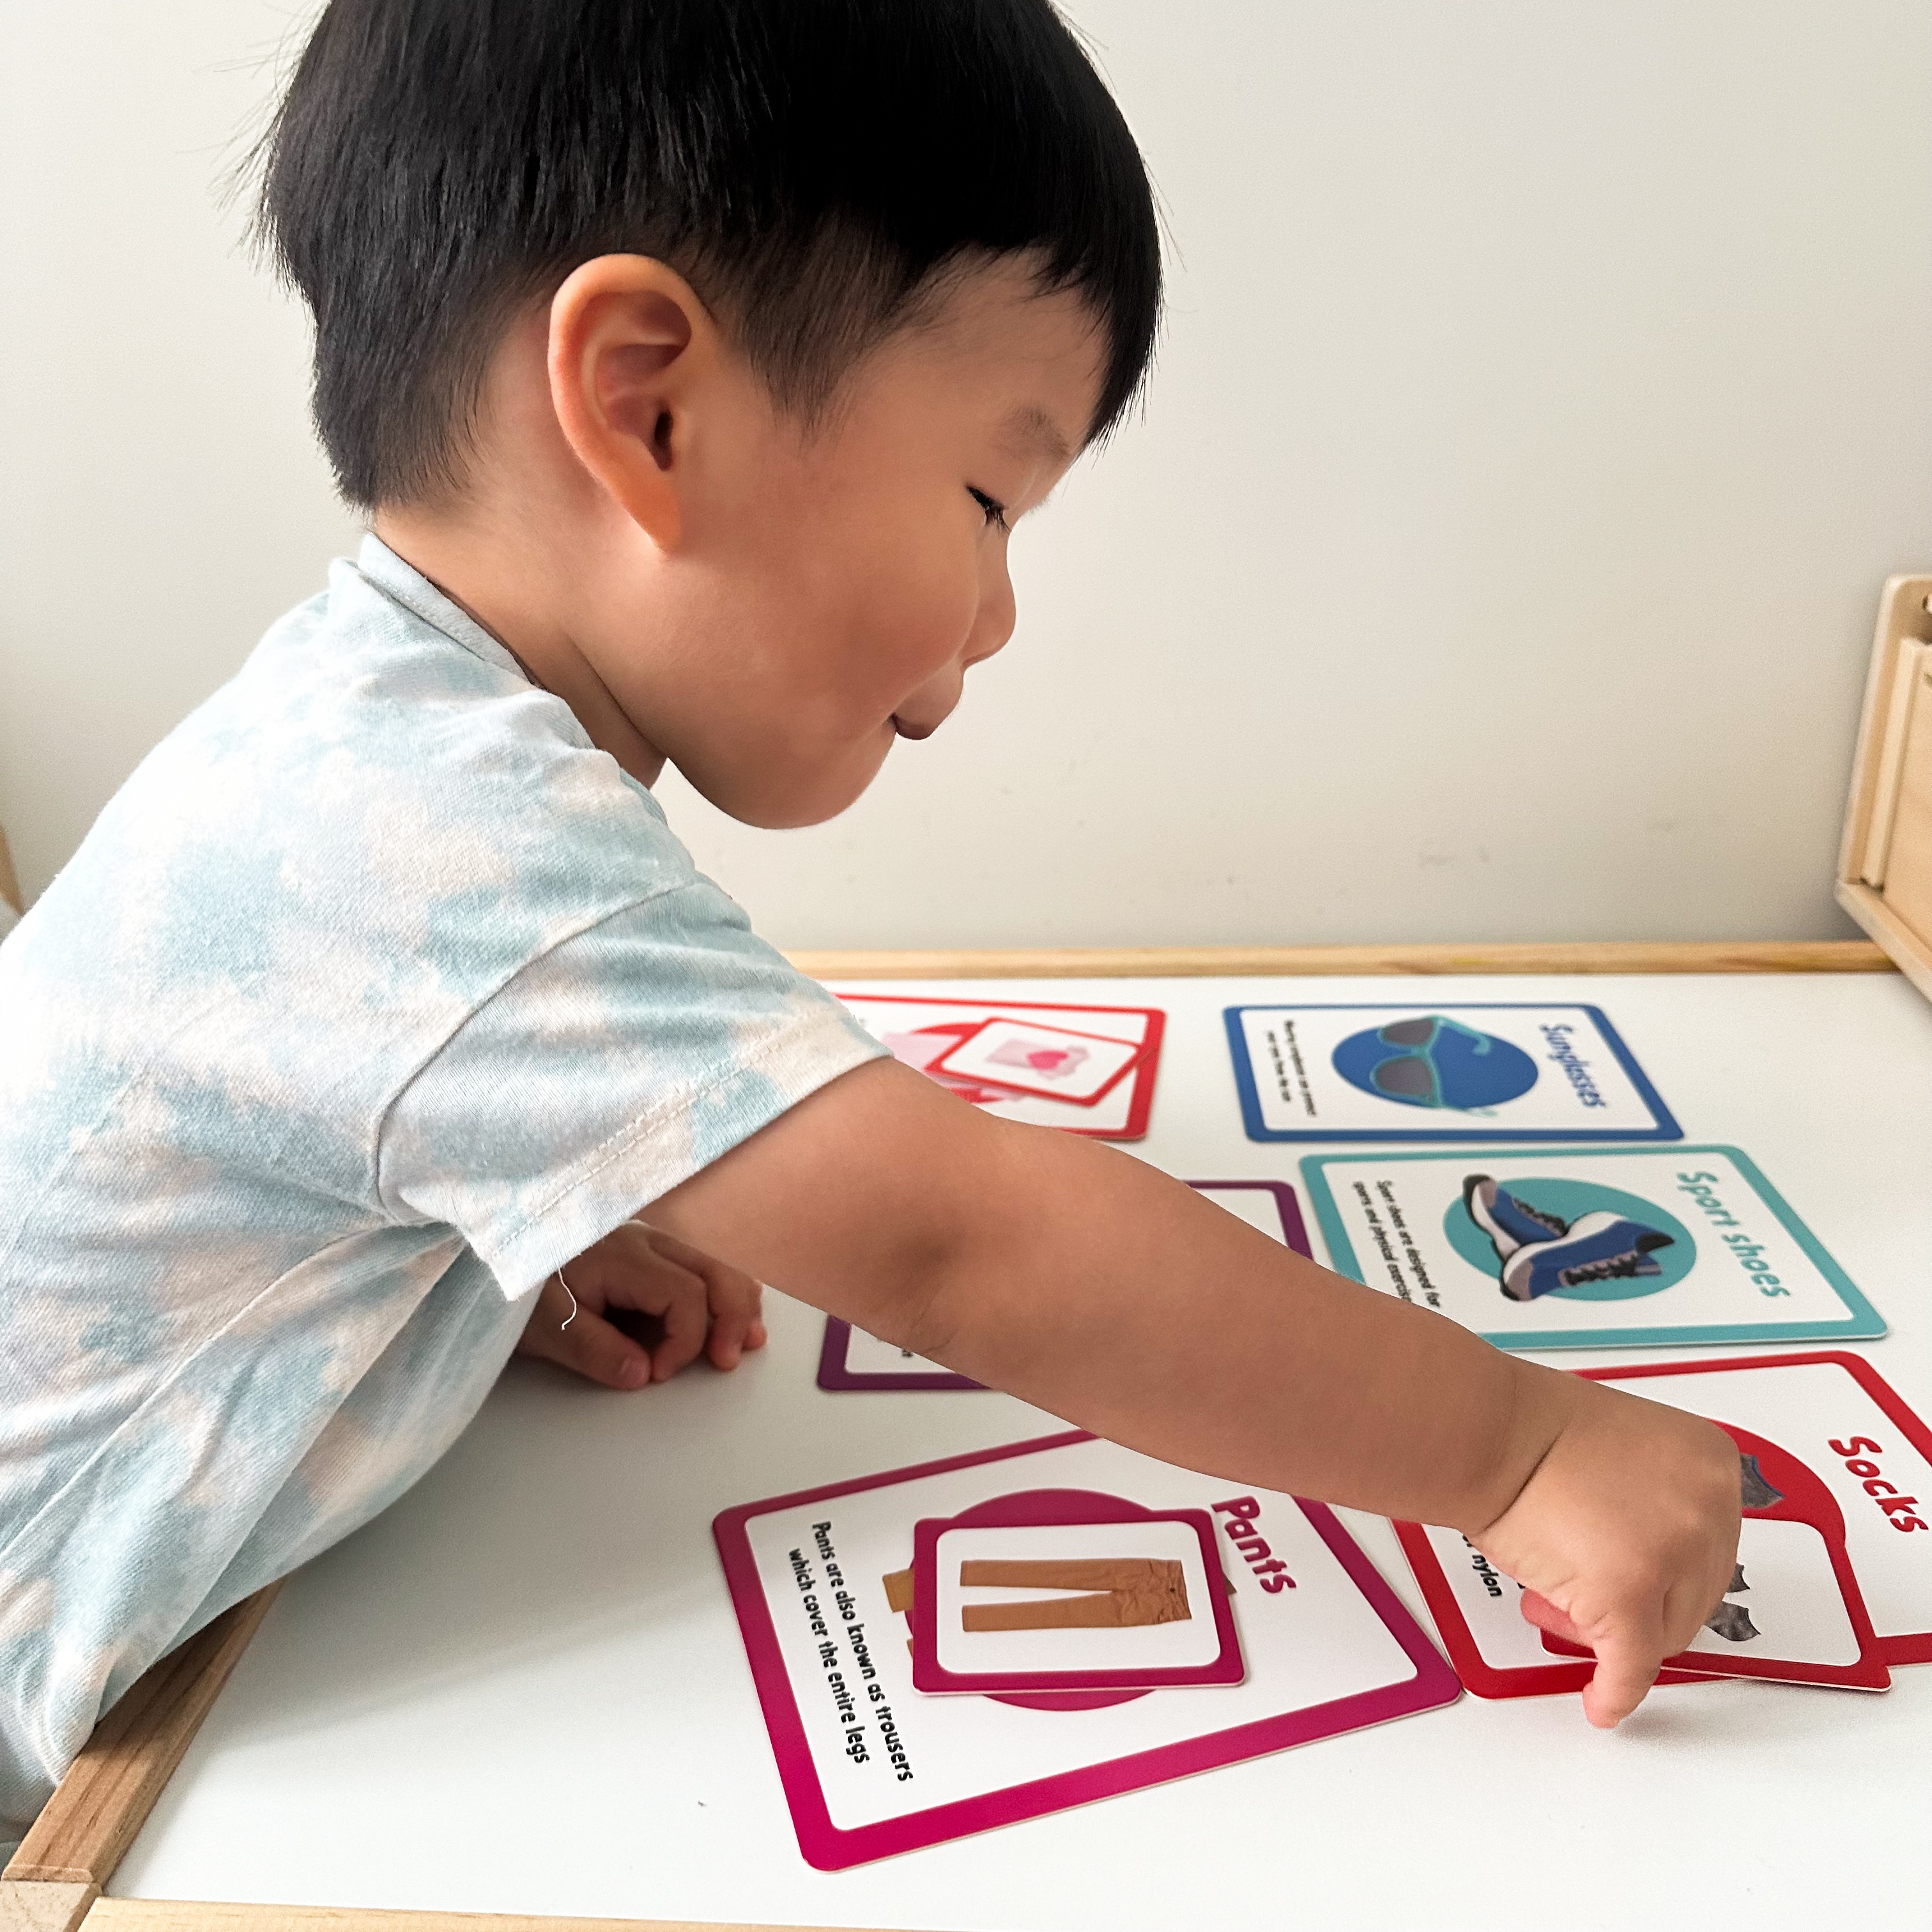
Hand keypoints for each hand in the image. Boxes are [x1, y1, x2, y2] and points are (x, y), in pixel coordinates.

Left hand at [515, 1221, 766, 1390]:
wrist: (495, 1266)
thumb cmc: (520, 1296)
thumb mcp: (547, 1328)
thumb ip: (594, 1350)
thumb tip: (643, 1374)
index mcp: (623, 1257)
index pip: (684, 1294)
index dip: (685, 1340)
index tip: (658, 1375)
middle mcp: (647, 1242)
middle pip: (716, 1271)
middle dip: (733, 1316)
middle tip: (730, 1359)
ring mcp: (651, 1246)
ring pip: (716, 1266)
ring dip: (736, 1304)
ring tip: (746, 1342)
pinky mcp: (649, 1258)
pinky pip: (700, 1270)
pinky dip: (722, 1296)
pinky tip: (729, 1323)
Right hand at [1469, 1375, 1740, 1727]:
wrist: (1485, 1431)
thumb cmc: (1528, 1431)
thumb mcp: (1624, 1448)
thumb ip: (1654, 1497)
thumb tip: (1647, 1551)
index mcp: (1709, 1462)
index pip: (1712, 1547)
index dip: (1664, 1569)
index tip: (1646, 1581)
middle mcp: (1705, 1507)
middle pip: (1693, 1597)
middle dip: (1636, 1605)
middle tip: (1582, 1597)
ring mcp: (1671, 1552)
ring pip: (1663, 1634)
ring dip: (1610, 1635)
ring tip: (1558, 1607)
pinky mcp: (1626, 1596)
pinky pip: (1630, 1668)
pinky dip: (1614, 1691)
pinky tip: (1602, 1701)